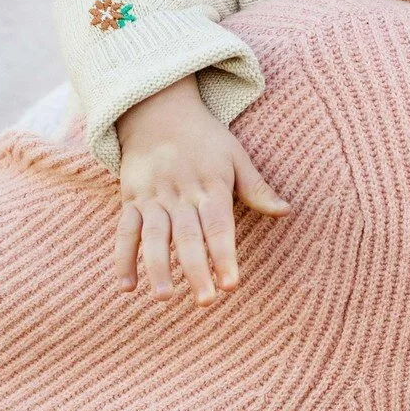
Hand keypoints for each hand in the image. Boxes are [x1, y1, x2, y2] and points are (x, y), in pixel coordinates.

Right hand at [114, 78, 288, 305]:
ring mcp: (152, 196)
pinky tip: (127, 287)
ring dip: (157, 267)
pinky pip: (124, 230)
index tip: (232, 284)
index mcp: (210, 184)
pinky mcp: (130, 198)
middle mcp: (179, 192)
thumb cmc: (205, 138)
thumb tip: (288, 211)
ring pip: (153, 236)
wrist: (157, 109)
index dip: (225, 255)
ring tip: (165, 297)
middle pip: (187, 236)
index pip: (218, 225)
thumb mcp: (234, 155)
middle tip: (206, 301)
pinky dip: (122, 258)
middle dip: (196, 269)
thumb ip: (257, 188)